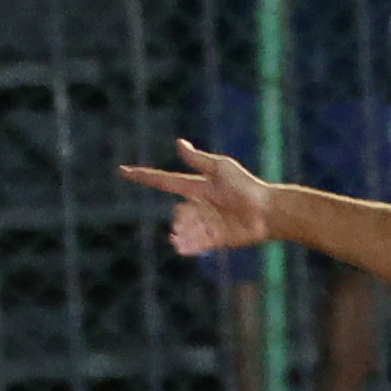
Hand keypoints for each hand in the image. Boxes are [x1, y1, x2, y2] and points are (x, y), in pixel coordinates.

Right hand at [116, 138, 276, 254]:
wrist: (267, 211)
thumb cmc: (246, 186)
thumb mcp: (221, 169)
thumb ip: (198, 160)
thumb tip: (178, 143)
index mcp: (196, 187)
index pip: (165, 181)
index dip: (145, 177)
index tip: (123, 170)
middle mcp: (198, 206)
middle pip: (178, 213)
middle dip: (181, 217)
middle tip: (197, 215)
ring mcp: (205, 223)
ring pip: (184, 229)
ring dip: (182, 232)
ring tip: (183, 235)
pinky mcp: (215, 239)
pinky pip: (195, 244)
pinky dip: (187, 245)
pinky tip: (180, 247)